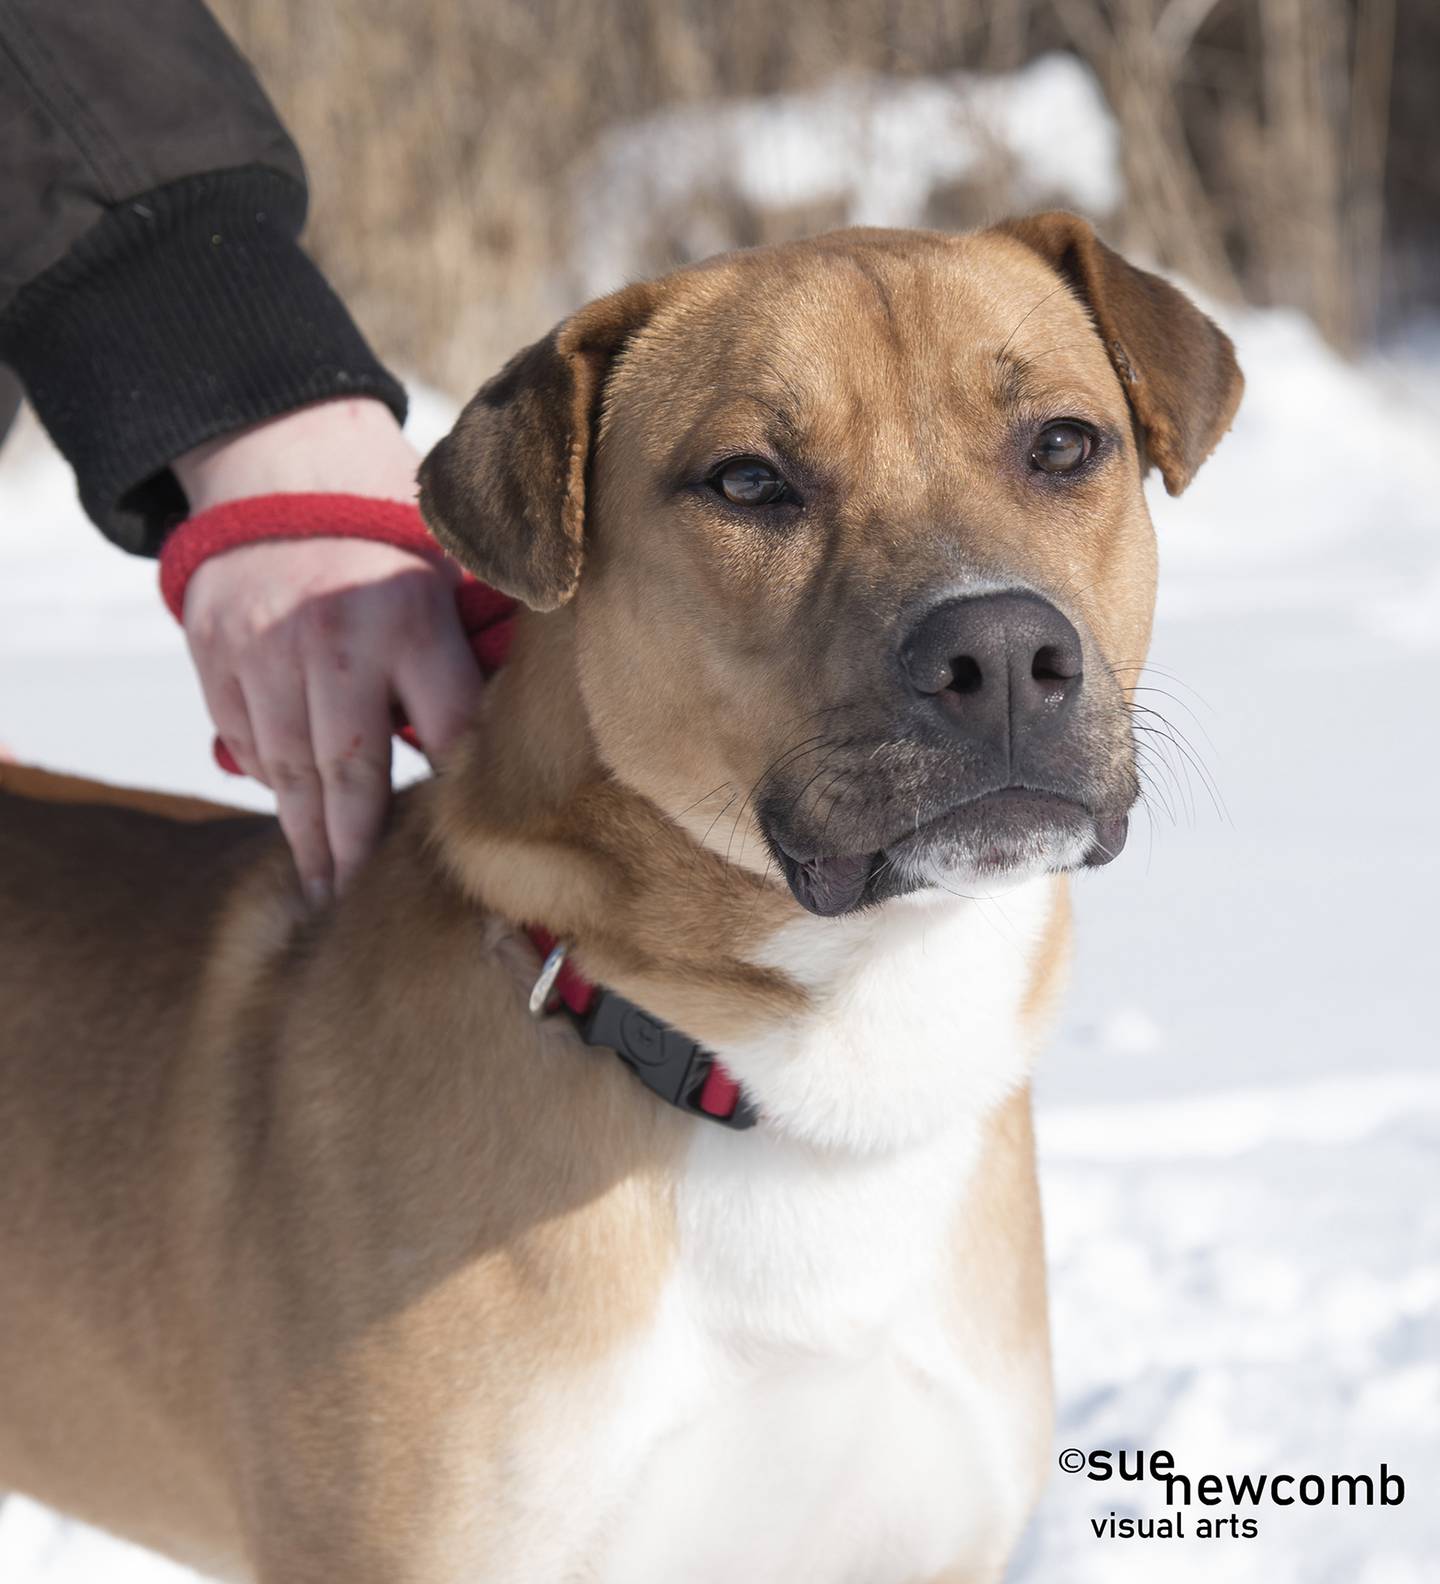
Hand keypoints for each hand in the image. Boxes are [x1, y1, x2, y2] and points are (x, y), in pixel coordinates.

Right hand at [173, 400, 482, 904]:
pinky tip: (291, 817)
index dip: (454, 795)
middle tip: (360, 903)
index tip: (468, 850)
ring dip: (307, 834)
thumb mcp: (449, 571)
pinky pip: (242, 739)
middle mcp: (334, 641)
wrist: (282, 463)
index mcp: (410, 618)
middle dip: (356, 848)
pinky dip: (266, 780)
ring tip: (324, 886)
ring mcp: (265, 651)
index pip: (446, 730)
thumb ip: (476, 648)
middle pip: (350, 771)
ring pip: (288, 768)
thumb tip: (529, 729)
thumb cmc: (389, 535)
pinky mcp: (217, 653)